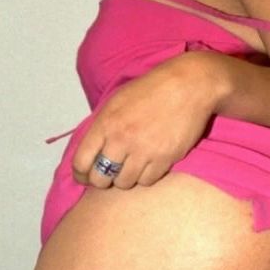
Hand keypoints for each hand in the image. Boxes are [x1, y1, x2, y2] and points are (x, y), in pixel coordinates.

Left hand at [72, 53, 217, 188]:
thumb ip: (103, 126)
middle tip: (110, 175)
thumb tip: (93, 150)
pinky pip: (148, 180)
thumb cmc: (152, 89)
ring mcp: (144, 151)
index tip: (85, 177)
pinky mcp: (166, 158)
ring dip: (126, 179)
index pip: (81, 162)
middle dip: (102, 180)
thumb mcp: (117, 101)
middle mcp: (121, 140)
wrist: (189, 86)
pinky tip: (149, 165)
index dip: (81, 175)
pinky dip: (146, 176)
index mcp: (105, 123)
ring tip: (132, 168)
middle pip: (101, 179)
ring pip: (125, 183)